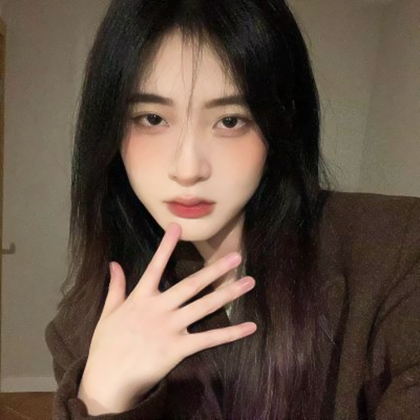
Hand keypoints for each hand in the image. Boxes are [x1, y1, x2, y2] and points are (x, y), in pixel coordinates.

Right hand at [78, 222, 256, 413]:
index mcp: (141, 297)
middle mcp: (159, 308)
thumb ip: (115, 286)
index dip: (166, 245)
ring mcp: (170, 328)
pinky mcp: (178, 348)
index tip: (177, 226)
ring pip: (204, 306)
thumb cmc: (106, 345)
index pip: (155, 266)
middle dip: (215, 269)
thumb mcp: (108, 312)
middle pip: (191, 284)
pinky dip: (230, 333)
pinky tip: (249, 327)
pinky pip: (208, 339)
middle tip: (236, 257)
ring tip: (249, 282)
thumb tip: (113, 263)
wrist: (106, 379)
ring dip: (228, 293)